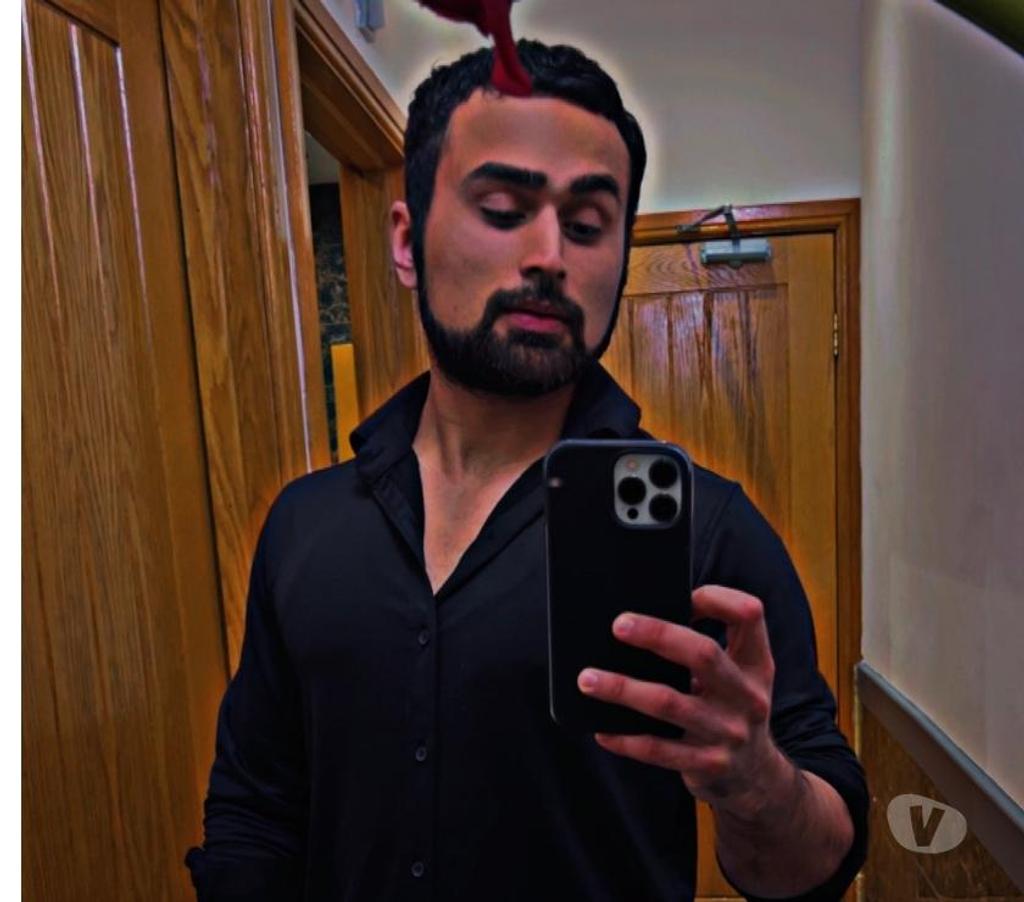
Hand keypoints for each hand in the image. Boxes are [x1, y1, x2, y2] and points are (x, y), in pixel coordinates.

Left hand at [577, 585, 787, 818]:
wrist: (756, 776)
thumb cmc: (729, 708)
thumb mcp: (738, 676)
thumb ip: (706, 649)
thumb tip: (639, 622)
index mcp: (756, 664)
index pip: (749, 615)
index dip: (717, 598)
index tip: (683, 594)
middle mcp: (748, 696)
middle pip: (704, 653)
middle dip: (658, 635)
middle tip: (618, 625)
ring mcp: (728, 733)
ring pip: (668, 703)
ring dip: (622, 689)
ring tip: (587, 679)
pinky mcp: (707, 764)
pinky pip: (658, 750)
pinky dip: (626, 739)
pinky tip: (602, 729)